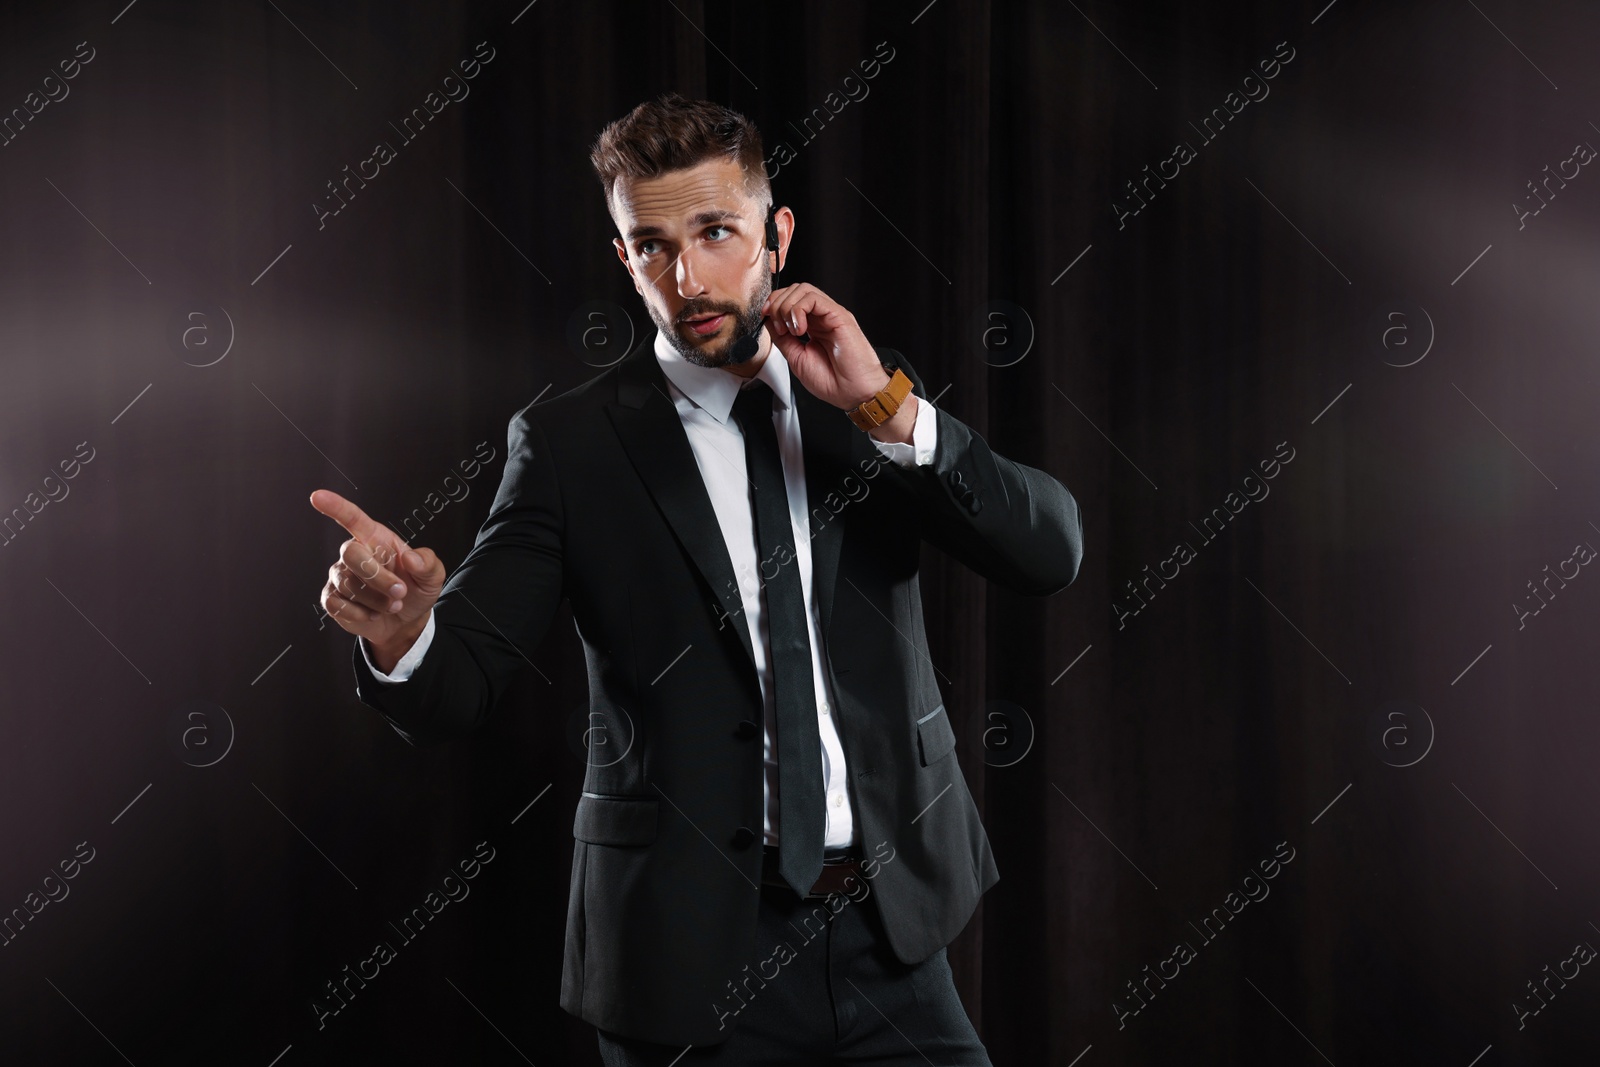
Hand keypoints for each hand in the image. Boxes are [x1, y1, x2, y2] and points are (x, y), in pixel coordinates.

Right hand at [310, 490, 446, 660]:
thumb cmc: (416, 589)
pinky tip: (373, 614)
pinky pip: (339, 605)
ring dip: (376, 600)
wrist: (407, 620)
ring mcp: (340, 575)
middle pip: (351, 554)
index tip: (317, 496)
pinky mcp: (333, 598)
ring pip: (349, 584)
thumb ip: (427, 563)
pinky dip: (361, 614)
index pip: (352, 518)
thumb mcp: (432, 576)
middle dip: (377, 577)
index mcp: (376, 538)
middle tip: (400, 592)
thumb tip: (411, 558)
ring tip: (393, 605)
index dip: (335, 507)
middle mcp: (354, 553)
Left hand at [762, 283, 891, 411]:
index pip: (790, 300)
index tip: (766, 318)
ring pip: (802, 289)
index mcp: (812, 326)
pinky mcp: (838, 315)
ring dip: (787, 306)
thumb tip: (769, 322)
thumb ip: (782, 339)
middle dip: (777, 304)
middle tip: (779, 327)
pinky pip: (813, 298)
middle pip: (794, 290)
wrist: (853, 393)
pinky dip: (798, 309)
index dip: (773, 304)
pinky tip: (799, 329)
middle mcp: (821, 317)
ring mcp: (830, 315)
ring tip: (790, 329)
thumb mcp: (796, 358)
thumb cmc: (832, 381)